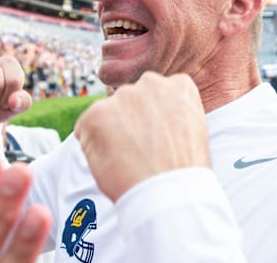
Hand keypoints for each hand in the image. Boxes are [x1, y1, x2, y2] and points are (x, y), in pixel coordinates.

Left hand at [75, 72, 209, 201]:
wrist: (170, 193)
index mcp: (178, 85)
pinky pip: (85, 128)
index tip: (159, 139)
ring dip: (111, 132)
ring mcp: (123, 96)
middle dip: (130, 122)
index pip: (157, 95)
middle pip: (131, 101)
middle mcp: (150, 83)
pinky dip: (92, 145)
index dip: (154, 120)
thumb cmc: (182, 170)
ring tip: (128, 160)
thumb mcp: (191, 130)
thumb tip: (148, 116)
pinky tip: (112, 162)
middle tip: (142, 152)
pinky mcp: (97, 113)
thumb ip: (170, 113)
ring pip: (108, 113)